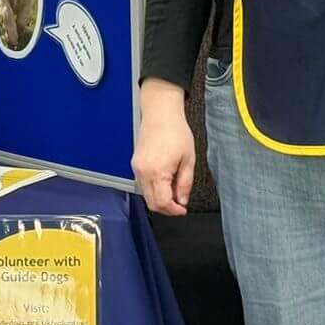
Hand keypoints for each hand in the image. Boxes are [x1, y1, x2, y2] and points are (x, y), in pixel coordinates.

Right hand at [133, 81, 194, 215]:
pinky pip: (143, 184)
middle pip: (151, 203)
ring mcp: (137, 168)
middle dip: (166, 208)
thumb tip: (182, 200)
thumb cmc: (175, 131)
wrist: (160, 114)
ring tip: (174, 190)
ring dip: (159, 198)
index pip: (162, 203)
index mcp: (157, 172)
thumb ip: (185, 183)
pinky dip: (153, 189)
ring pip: (146, 195)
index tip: (182, 210)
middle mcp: (143, 172)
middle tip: (179, 204)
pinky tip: (165, 181)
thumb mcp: (188, 159)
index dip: (174, 211)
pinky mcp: (135, 164)